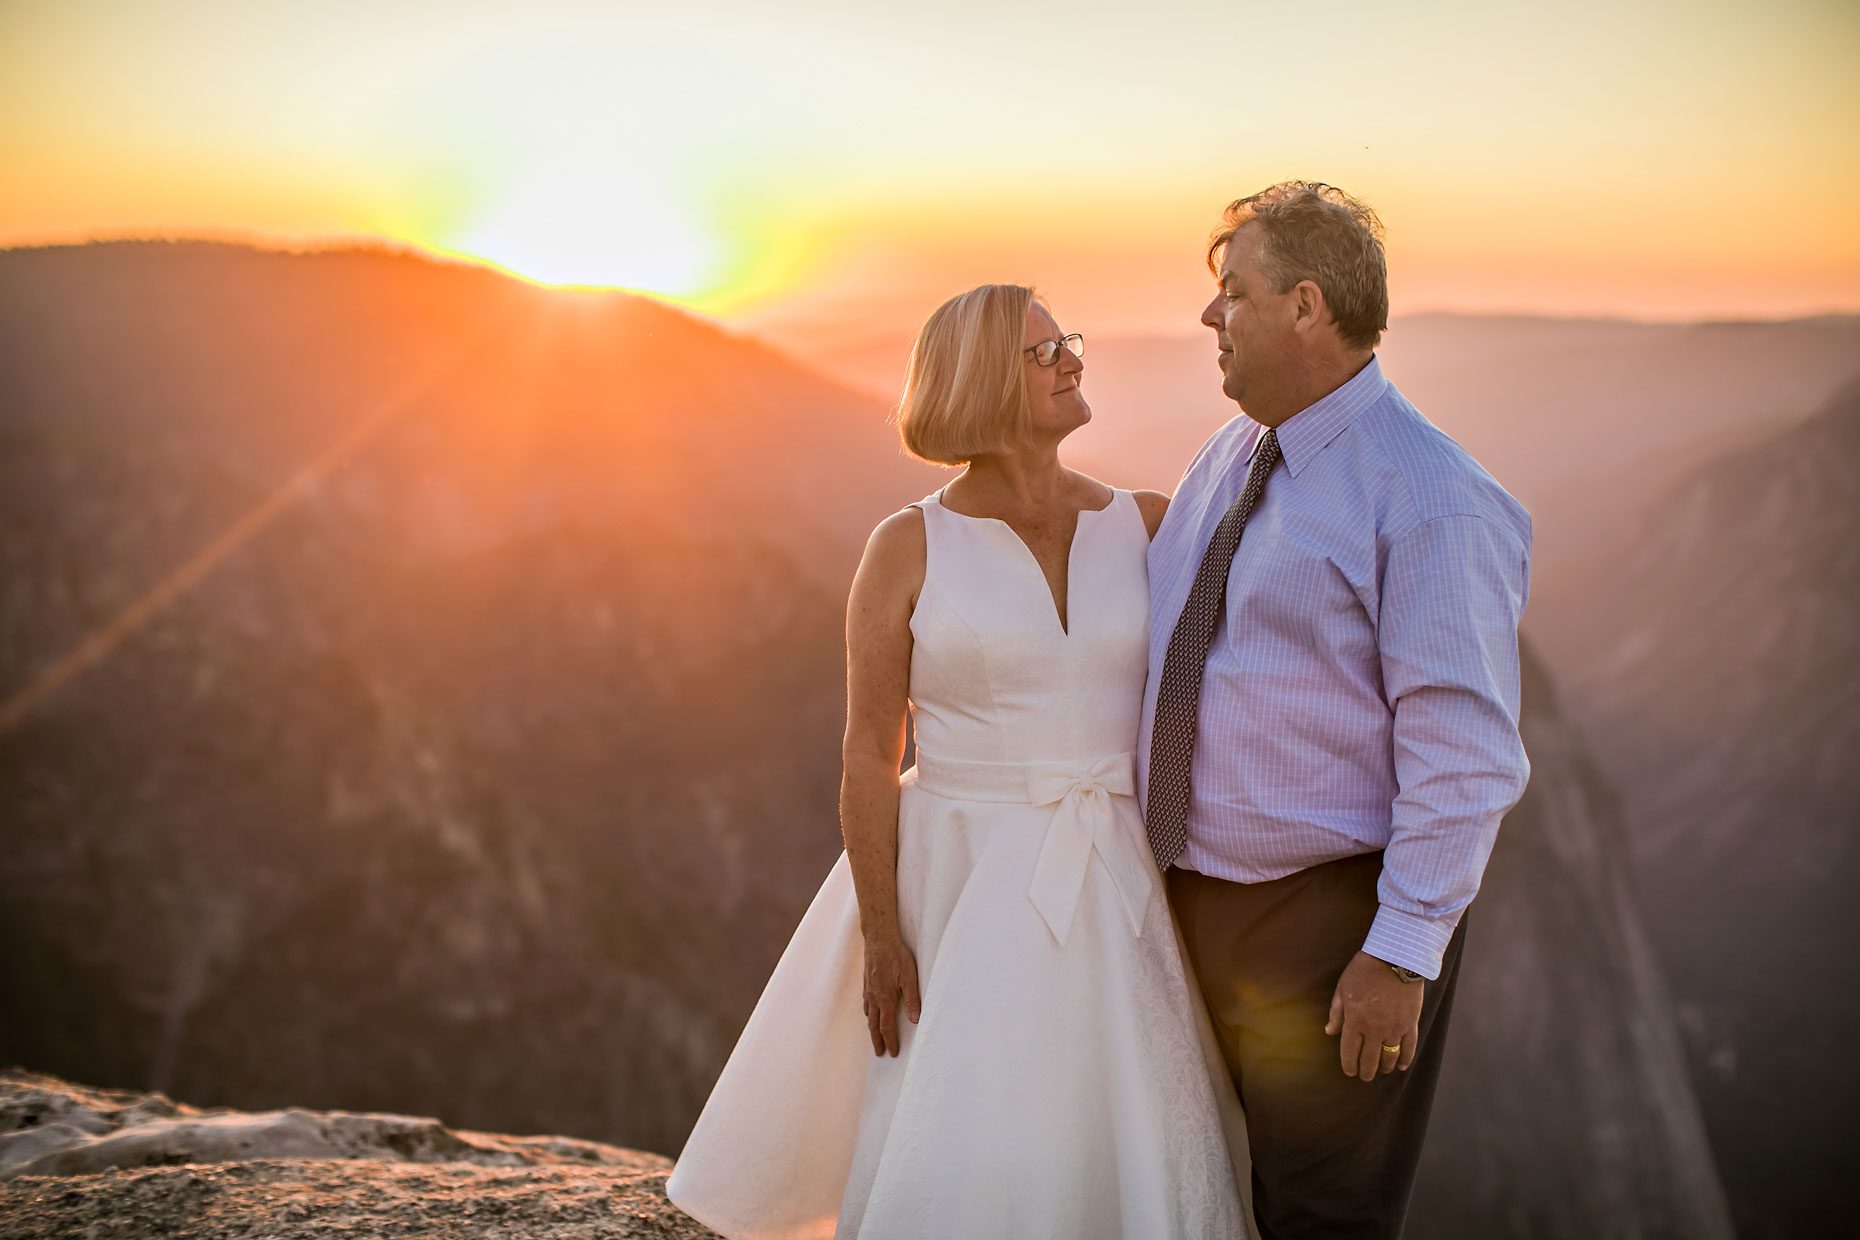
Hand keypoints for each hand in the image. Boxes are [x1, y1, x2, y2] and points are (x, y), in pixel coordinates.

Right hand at [861, 934, 921, 1056]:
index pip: (886, 1027)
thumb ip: (912, 999)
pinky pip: (866, 1003)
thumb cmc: (896, 955)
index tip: (893, 1053)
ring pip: (868, 1015)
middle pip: (874, 1025)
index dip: (890, 1041)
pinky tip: (871, 1013)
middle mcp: (874, 997)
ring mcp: (868, 990)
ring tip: (875, 1037)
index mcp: (885, 999)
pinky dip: (868, 1014)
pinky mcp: (866, 982)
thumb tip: (915, 1020)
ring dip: (872, 1029)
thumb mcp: (909, 976)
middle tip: (880, 1054)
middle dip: (877, 1041)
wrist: (878, 938)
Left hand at [1324, 951, 1423, 1080]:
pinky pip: (1409, 1047)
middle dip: (1366, 1071)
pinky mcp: (1410, 1024)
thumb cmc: (1364, 971)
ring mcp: (1394, 1028)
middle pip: (1370, 1059)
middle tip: (1365, 1076)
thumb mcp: (1343, 989)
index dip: (1349, 1065)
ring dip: (1384, 1067)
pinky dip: (1405, 1059)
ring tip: (1381, 1071)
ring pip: (1389, 1056)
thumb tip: (1330, 1032)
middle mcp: (1374, 1029)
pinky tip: (1400, 1066)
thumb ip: (1336, 1013)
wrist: (1395, 958)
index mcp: (1355, 1021)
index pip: (1350, 1052)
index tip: (1349, 1072)